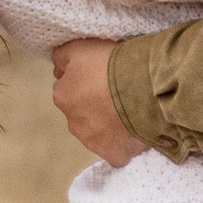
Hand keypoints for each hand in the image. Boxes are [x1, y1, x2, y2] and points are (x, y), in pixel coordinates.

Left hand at [50, 37, 140, 164]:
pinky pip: (116, 150)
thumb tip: (57, 70)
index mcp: (63, 96)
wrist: (144, 88)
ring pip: (98, 132)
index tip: (102, 76)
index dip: (86, 81)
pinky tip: (135, 130)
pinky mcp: (113, 155)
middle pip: (82, 113)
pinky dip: (123, 142)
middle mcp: (73, 123)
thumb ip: (62, 58)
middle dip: (95, 106)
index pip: (69, 89)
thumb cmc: (111, 64)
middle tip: (117, 92)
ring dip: (108, 124)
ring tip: (130, 110)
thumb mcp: (79, 47)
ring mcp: (93, 142)